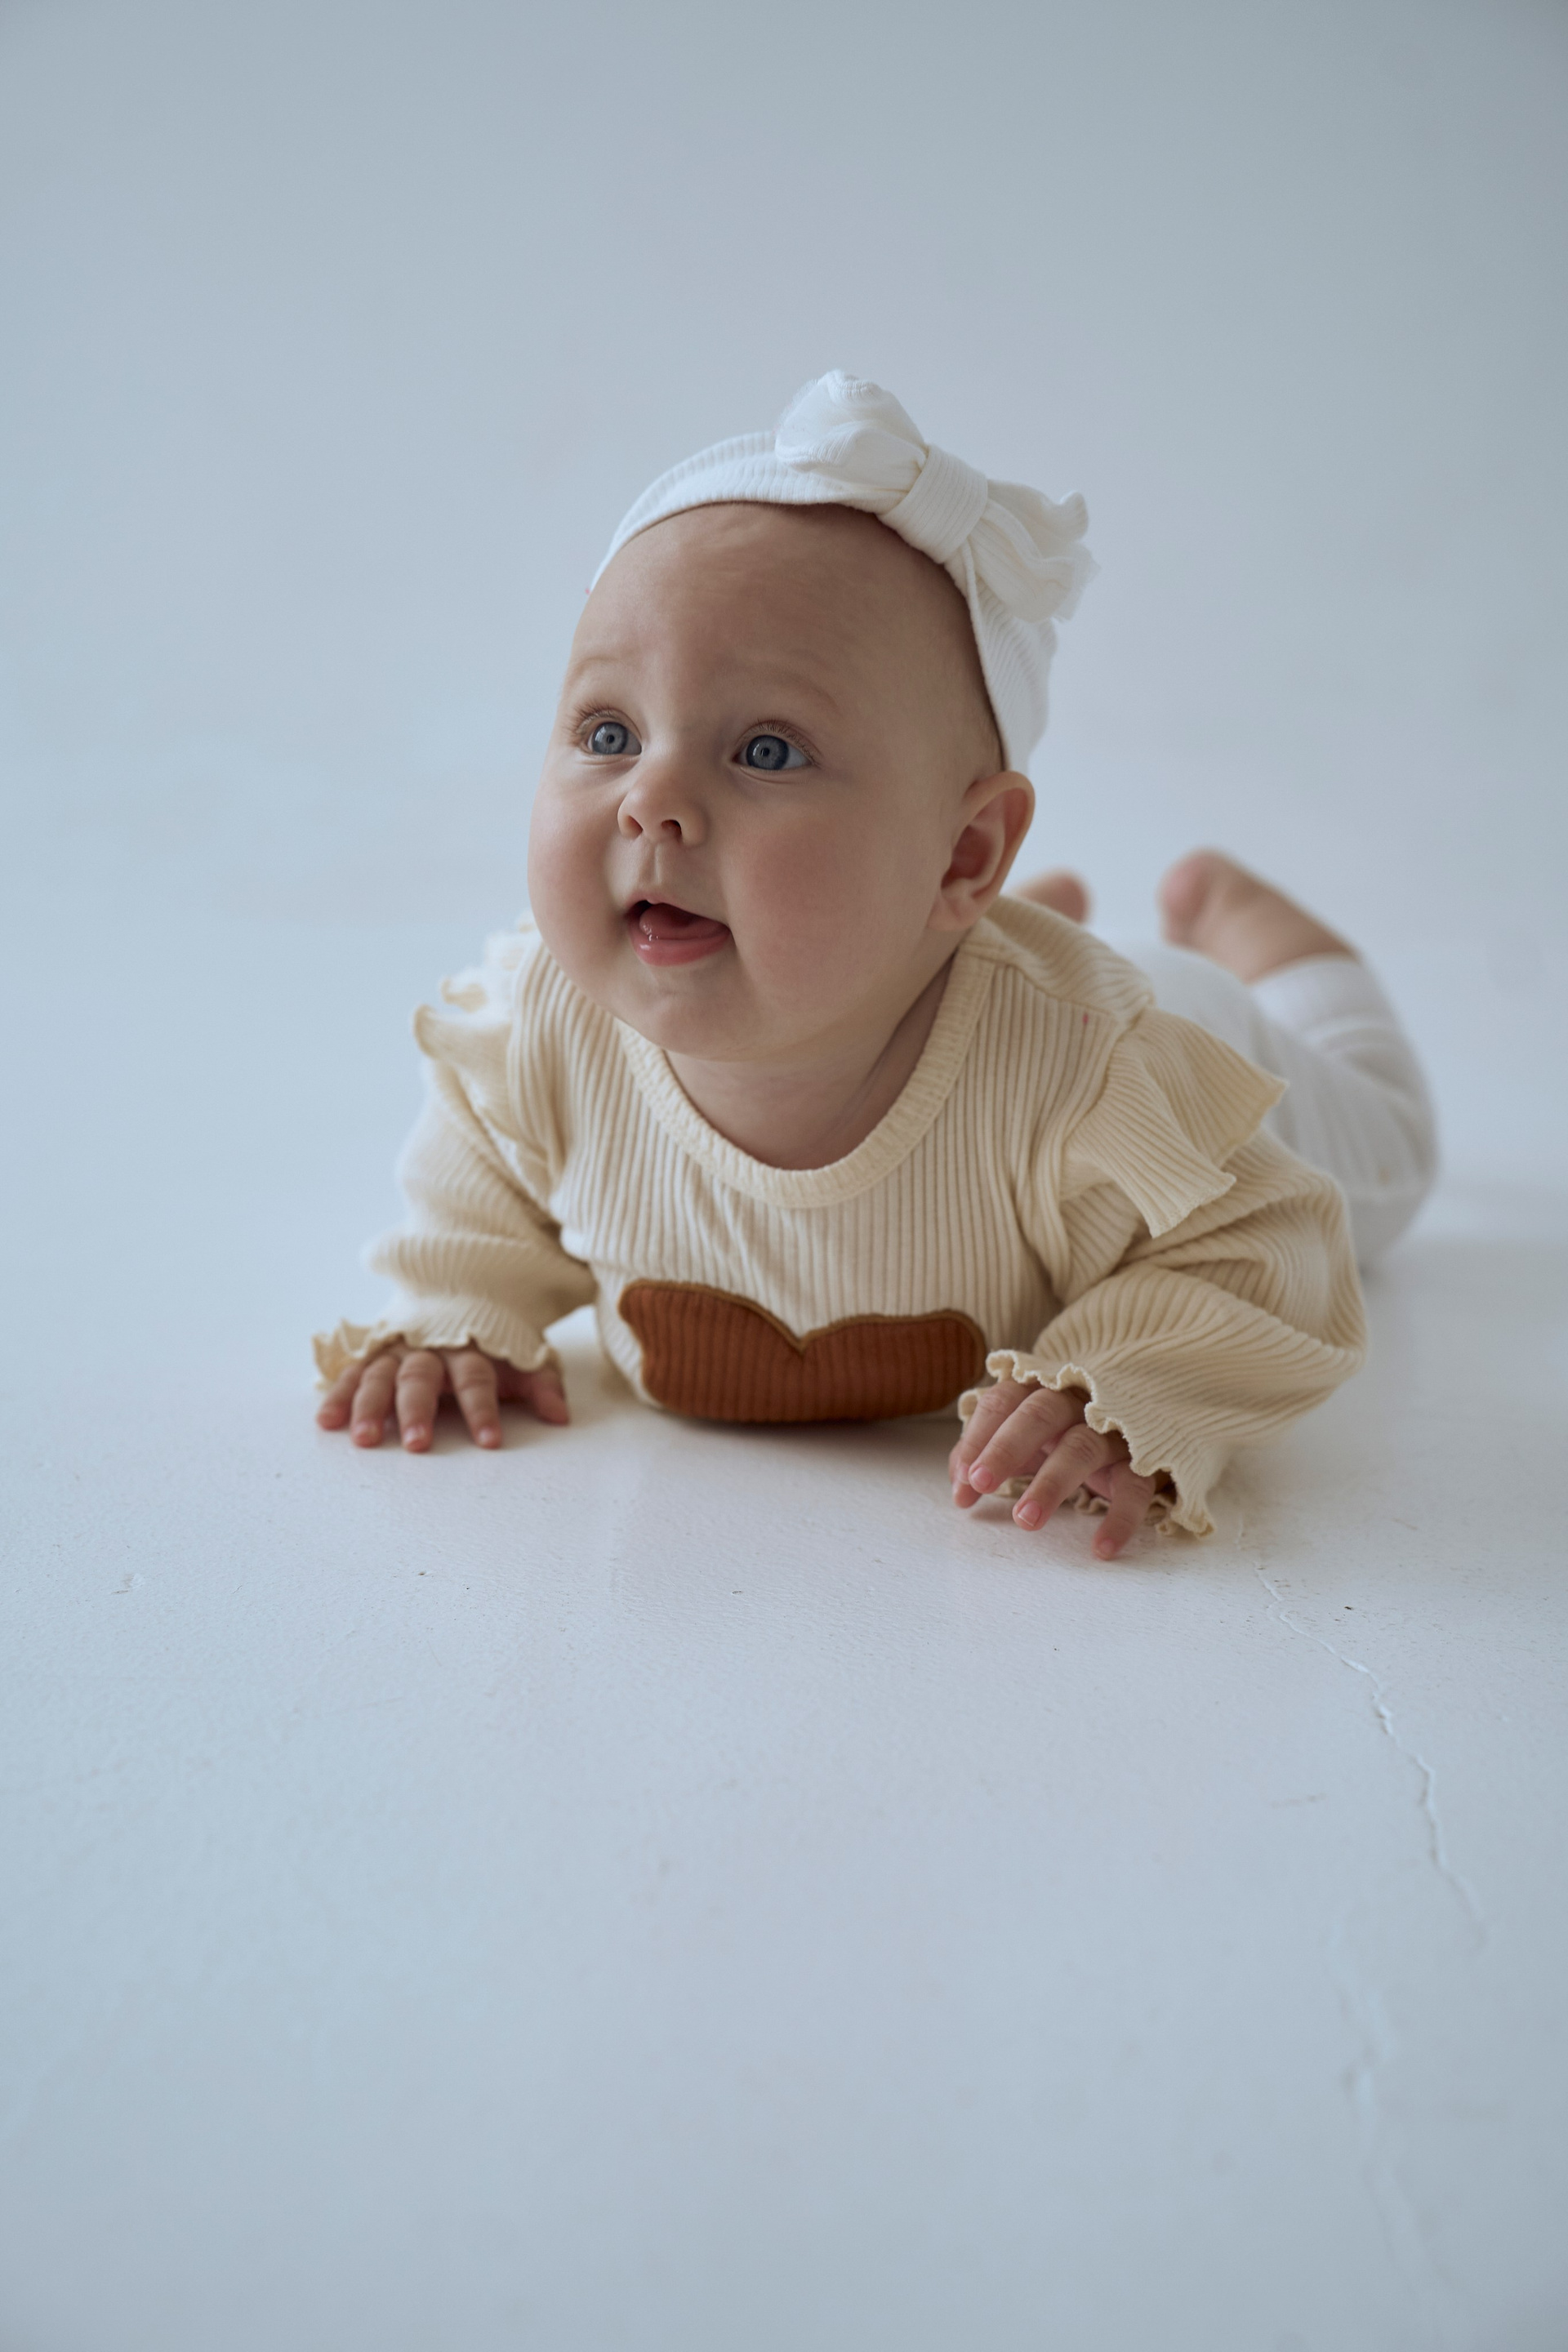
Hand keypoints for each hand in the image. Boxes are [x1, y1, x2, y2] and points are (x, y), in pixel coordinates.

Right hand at [315, 1345, 568, 1451]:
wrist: (459, 1290)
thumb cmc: (493, 1339)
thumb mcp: (522, 1355)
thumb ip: (542, 1384)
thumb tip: (560, 1416)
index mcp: (469, 1347)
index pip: (477, 1378)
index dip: (483, 1409)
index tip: (490, 1442)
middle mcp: (429, 1348)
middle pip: (421, 1377)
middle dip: (418, 1410)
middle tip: (417, 1444)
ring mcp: (397, 1349)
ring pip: (380, 1375)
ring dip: (370, 1405)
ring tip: (363, 1438)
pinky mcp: (373, 1354)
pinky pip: (352, 1373)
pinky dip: (339, 1395)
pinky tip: (326, 1421)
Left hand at [949, 1377, 1163, 1558]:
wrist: (1143, 1424)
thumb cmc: (1064, 1432)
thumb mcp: (1024, 1437)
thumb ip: (985, 1452)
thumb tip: (960, 1488)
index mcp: (1039, 1390)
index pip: (1002, 1402)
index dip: (979, 1439)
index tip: (964, 1483)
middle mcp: (1076, 1401)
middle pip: (1039, 1413)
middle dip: (1007, 1447)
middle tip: (981, 1483)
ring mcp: (1113, 1429)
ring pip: (1083, 1446)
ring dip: (1051, 1483)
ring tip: (1025, 1521)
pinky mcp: (1145, 1461)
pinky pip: (1135, 1486)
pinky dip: (1120, 1517)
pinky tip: (1102, 1548)